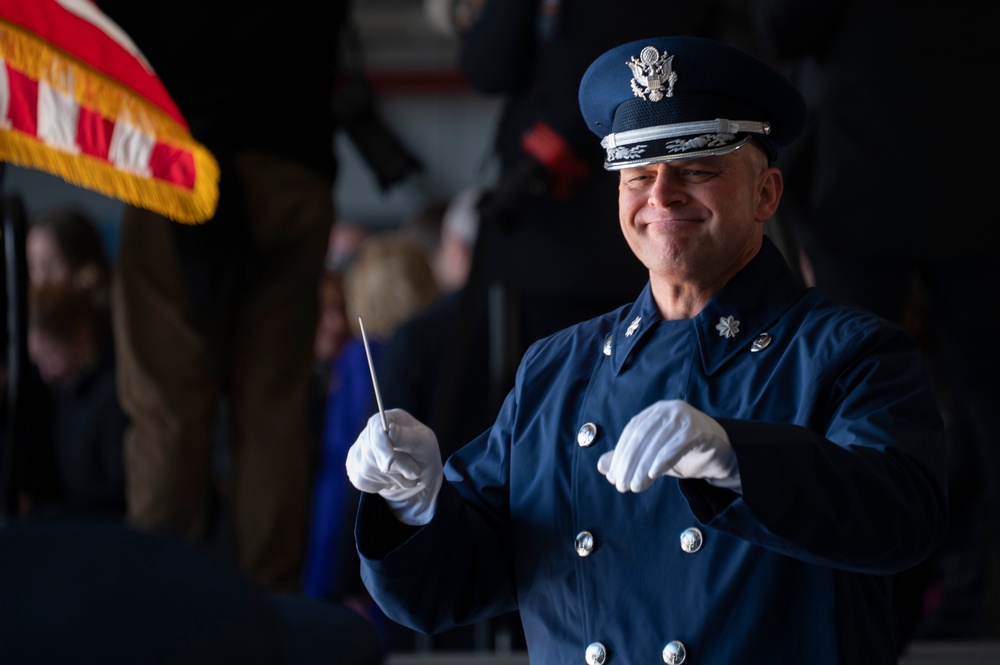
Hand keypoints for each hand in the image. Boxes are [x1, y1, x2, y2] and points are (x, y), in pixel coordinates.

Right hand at [346, 409, 442, 524]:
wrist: (420, 476)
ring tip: (407, 476)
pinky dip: (381, 485)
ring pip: (366, 468)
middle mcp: (373, 430)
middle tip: (414, 473)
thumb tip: (390, 430)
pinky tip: (393, 480)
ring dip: (392, 478)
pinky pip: (362, 480)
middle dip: (395, 467)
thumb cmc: (425, 455)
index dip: (380, 444)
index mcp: (392, 418)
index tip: (389, 463)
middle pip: (370, 449)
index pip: (376, 424)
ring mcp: (361, 448)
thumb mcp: (426, 445)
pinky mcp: (355, 467)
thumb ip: (409, 438)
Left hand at [597, 400, 740, 493]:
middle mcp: (667, 409)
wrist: (720, 452)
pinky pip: (677, 444)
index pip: (631, 432)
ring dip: (643, 466)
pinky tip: (653, 475)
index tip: (613, 478)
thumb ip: (628, 459)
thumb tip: (601, 467)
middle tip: (622, 486)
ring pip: (657, 441)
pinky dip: (663, 459)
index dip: (620, 455)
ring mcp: (684, 416)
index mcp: (653, 412)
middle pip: (641, 436)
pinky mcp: (699, 428)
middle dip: (629, 463)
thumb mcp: (652, 457)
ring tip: (636, 486)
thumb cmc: (682, 452)